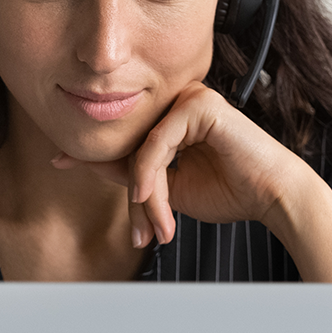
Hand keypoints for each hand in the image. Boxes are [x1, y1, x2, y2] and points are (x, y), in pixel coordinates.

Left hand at [54, 81, 312, 246]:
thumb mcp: (171, 189)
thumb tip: (92, 164)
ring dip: (147, 194)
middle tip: (141, 233)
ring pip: (143, 149)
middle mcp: (179, 103)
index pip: (128, 138)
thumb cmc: (231, 192)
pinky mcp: (200, 105)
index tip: (58, 160)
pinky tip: (151, 198)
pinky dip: (150, 174)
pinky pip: (157, 143)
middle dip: (134, 197)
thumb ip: (136, 175)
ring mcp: (190, 99)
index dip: (92, 154)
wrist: (274, 197)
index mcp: (173, 118)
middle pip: (133, 147)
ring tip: (159, 226)